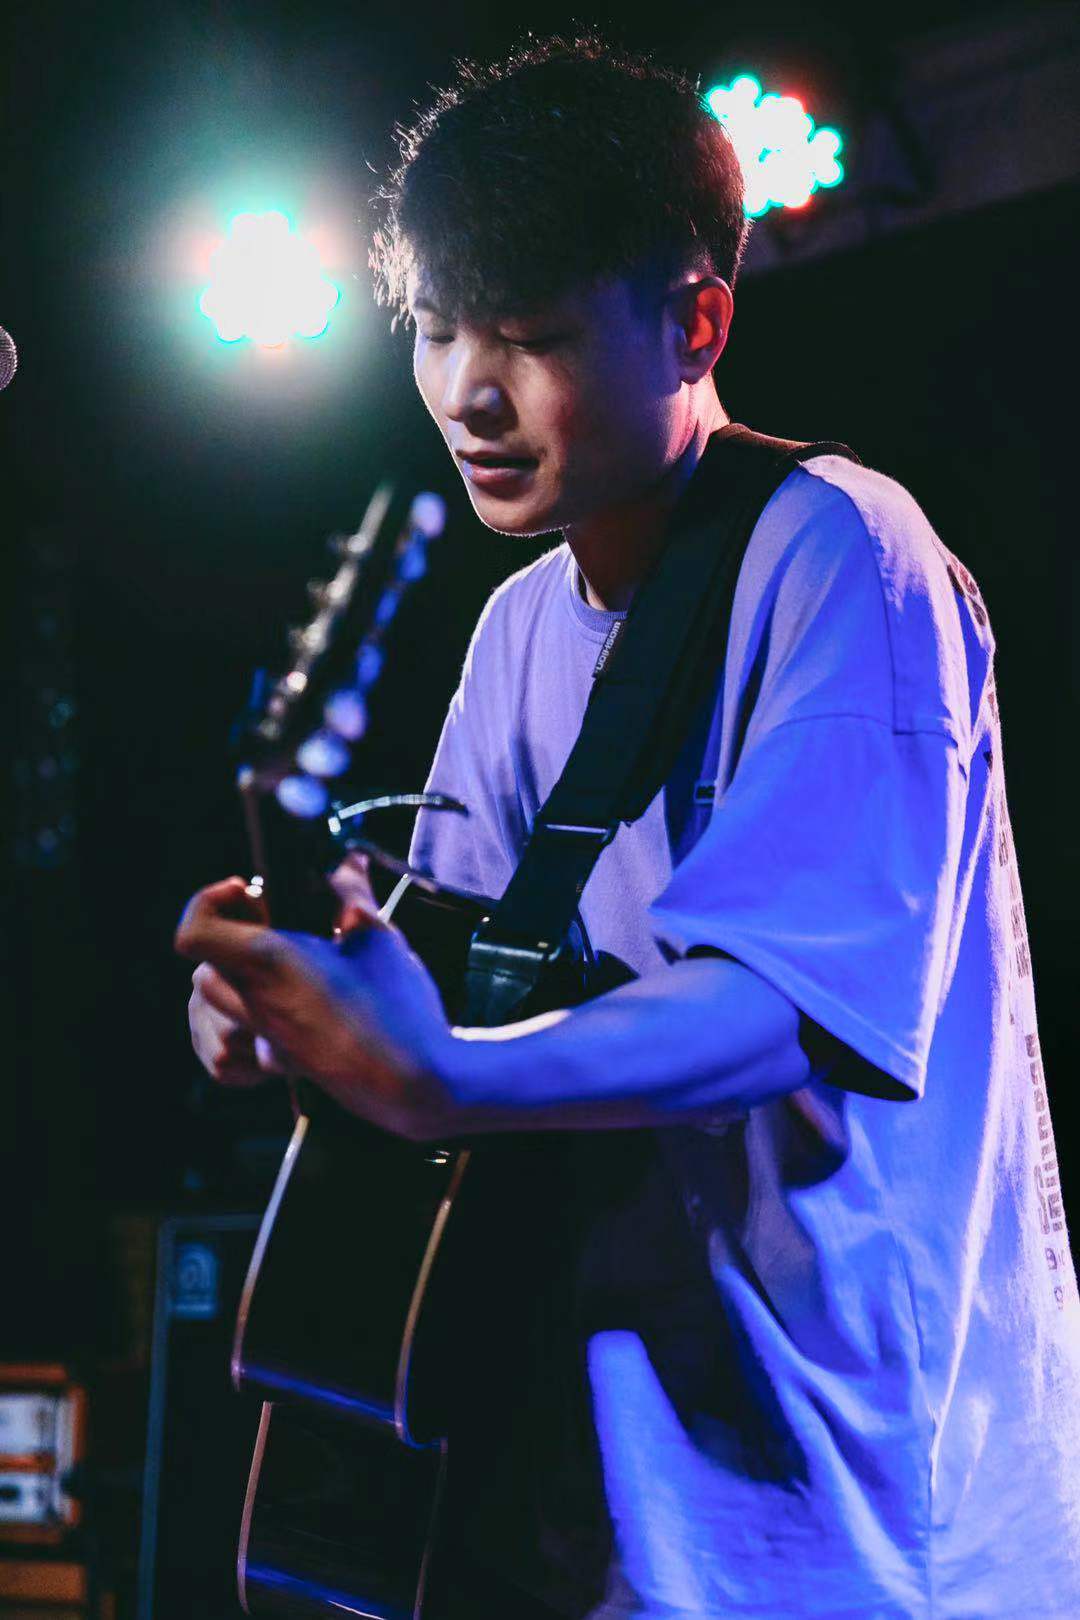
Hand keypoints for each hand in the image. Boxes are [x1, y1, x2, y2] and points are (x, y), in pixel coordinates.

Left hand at [174, 874, 454, 1139]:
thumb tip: (346, 860)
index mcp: (270, 963)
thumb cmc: (396, 1008)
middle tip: (274, 925)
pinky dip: (246, 1020)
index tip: (248, 891)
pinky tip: (285, 1005)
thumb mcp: (377, 937)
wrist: (414, 1080)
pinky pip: (237, 1043)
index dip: (210, 901)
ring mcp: (265, 1038)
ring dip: (235, 976)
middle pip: (204, 966)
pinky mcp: (281, 1062)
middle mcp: (256, 1002)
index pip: (196, 932)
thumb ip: (351, 892)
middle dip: (229, 939)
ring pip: (216, 1004)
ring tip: (283, 963)